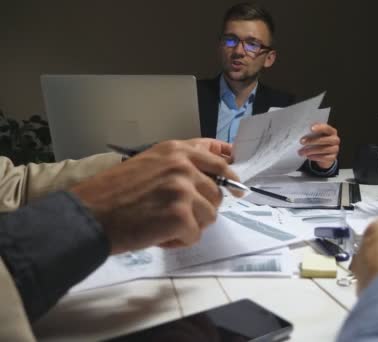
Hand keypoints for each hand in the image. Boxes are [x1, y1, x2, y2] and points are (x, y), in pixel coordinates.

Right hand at [70, 139, 240, 253]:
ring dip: (190, 226)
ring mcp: (184, 189)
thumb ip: (179, 165)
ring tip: (162, 224)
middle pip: (217, 193)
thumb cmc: (112, 193)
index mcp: (176, 150)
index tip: (236, 187)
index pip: (219, 158)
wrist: (87, 215)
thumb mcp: (148, 164)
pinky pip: (195, 235)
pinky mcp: (181, 215)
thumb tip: (215, 178)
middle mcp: (183, 165)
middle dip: (202, 208)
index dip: (229, 175)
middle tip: (176, 215)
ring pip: (210, 216)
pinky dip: (178, 241)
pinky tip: (157, 235)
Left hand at [298, 123, 339, 168]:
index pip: (327, 128)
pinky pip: (324, 158)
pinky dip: (315, 157)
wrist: (324, 153)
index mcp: (331, 131)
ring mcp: (335, 149)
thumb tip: (303, 131)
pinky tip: (308, 156)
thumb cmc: (319, 140)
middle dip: (312, 140)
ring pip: (324, 150)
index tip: (310, 129)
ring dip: (311, 150)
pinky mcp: (333, 157)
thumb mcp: (317, 135)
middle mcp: (335, 140)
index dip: (319, 128)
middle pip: (325, 140)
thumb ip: (313, 132)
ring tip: (302, 152)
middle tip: (301, 141)